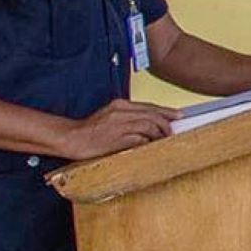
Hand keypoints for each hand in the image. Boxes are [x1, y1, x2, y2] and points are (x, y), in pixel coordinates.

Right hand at [57, 99, 179, 159]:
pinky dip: (148, 142)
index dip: (166, 111)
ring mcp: (119, 125)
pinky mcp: (117, 138)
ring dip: (159, 134)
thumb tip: (148, 125)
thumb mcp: (110, 117)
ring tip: (162, 141)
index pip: (149, 106)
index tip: (178, 115)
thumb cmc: (91, 131)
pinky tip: (150, 146)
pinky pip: (140, 139)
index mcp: (120, 104)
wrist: (71, 138)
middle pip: (153, 115)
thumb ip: (128, 117)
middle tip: (172, 132)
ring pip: (149, 126)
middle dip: (167, 124)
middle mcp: (121, 112)